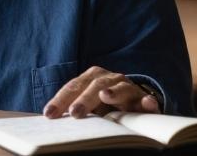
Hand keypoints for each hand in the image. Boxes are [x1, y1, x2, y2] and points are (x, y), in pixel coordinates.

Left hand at [43, 66, 160, 118]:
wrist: (134, 100)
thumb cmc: (104, 104)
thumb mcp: (88, 105)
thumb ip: (73, 107)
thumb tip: (49, 117)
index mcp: (91, 78)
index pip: (73, 87)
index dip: (60, 100)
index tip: (49, 114)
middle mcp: (109, 79)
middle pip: (94, 85)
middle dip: (84, 99)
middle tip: (74, 112)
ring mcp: (128, 87)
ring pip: (121, 88)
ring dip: (114, 92)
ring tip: (106, 96)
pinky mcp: (145, 99)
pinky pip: (147, 100)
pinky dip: (147, 101)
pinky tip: (147, 104)